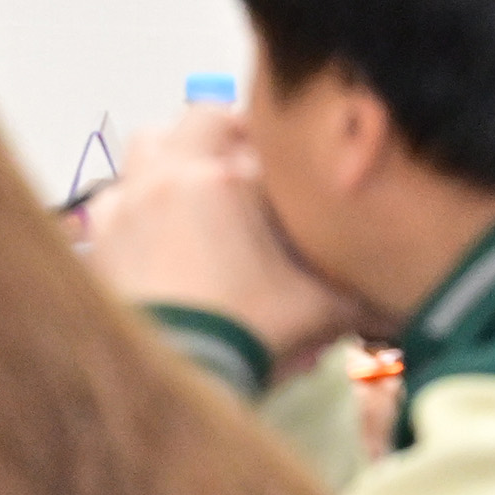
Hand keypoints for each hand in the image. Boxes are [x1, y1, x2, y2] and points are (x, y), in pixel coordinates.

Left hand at [80, 107, 364, 371]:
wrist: (174, 374)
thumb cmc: (247, 334)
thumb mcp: (321, 310)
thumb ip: (360, 289)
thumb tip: (396, 294)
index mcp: (228, 180)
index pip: (267, 142)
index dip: (286, 156)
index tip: (295, 172)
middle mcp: (172, 177)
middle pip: (201, 120)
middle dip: (228, 133)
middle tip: (250, 161)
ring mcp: (128, 204)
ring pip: (148, 144)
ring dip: (175, 154)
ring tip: (199, 185)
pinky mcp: (98, 237)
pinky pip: (114, 197)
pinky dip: (135, 202)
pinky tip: (154, 228)